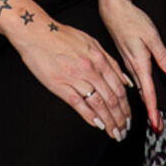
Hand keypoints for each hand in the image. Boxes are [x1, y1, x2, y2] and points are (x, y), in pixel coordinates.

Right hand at [10, 18, 132, 139]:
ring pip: (98, 104)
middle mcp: (90, 69)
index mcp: (99, 59)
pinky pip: (79, 104)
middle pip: (112, 99)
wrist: (36, 32)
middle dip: (120, 118)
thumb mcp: (91, 42)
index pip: (119, 88)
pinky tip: (97, 125)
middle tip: (124, 130)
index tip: (128, 117)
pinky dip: (90, 117)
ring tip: (114, 133)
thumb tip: (124, 79)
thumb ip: (109, 61)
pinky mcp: (60, 85)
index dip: (126, 107)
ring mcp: (75, 78)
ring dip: (109, 122)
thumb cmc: (61, 36)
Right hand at [99, 0, 165, 132]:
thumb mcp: (152, 35)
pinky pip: (132, 81)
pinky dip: (137, 92)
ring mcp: (127, 64)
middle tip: (157, 128)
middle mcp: (132, 67)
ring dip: (143, 103)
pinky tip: (138, 95)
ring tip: (149, 117)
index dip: (153, 109)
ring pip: (136, 90)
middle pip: (142, 95)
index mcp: (139, 63)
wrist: (113, 10)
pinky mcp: (125, 60)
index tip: (157, 125)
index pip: (148, 92)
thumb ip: (162, 54)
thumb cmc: (132, 20)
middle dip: (149, 112)